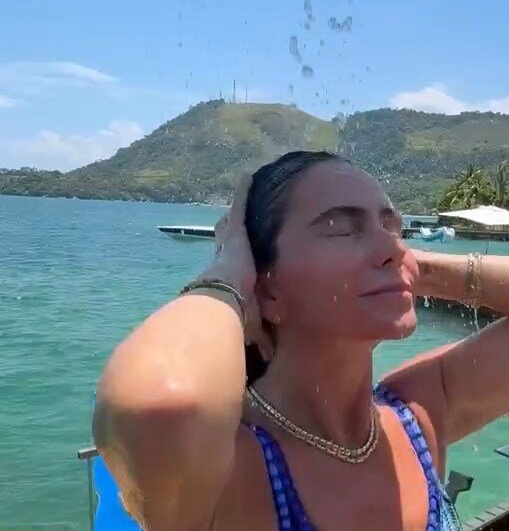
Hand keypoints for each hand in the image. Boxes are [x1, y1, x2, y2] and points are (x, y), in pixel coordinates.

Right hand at [204, 176, 272, 358]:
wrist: (217, 307)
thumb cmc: (232, 322)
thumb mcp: (251, 328)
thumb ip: (261, 337)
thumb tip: (270, 354)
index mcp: (228, 283)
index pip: (231, 269)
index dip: (233, 261)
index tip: (238, 259)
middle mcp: (224, 260)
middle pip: (228, 241)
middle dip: (232, 232)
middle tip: (233, 221)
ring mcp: (230, 244)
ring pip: (234, 222)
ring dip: (239, 210)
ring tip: (246, 192)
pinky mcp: (236, 232)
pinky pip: (241, 207)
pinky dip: (244, 193)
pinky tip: (250, 176)